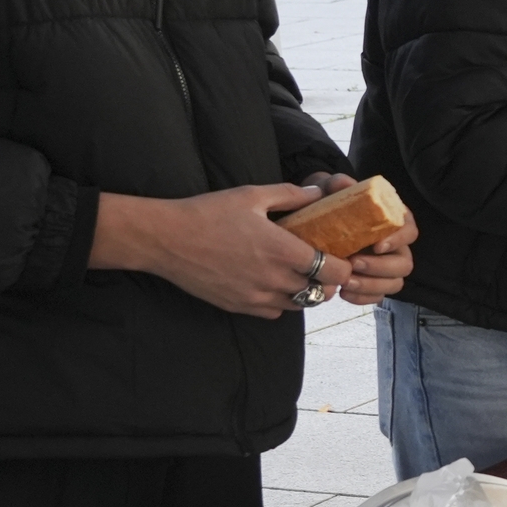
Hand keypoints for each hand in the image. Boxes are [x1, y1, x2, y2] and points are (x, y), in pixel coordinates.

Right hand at [91, 184, 332, 317]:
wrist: (164, 239)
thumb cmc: (207, 213)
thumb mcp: (252, 195)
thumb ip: (290, 195)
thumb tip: (318, 193)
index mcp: (283, 251)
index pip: (334, 272)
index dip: (343, 266)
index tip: (340, 256)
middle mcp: (274, 279)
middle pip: (320, 292)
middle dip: (327, 280)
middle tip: (322, 264)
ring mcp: (255, 296)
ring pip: (298, 305)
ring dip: (305, 292)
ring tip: (299, 274)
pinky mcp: (238, 306)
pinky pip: (273, 312)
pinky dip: (281, 302)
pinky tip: (273, 284)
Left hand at [294, 173, 418, 304]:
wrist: (313, 222)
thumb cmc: (330, 204)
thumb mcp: (330, 189)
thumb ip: (337, 184)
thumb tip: (344, 184)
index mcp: (393, 221)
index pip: (410, 230)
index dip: (399, 240)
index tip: (377, 245)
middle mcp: (395, 246)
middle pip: (405, 263)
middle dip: (381, 268)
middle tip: (353, 264)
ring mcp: (386, 267)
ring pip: (395, 283)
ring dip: (372, 285)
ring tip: (345, 282)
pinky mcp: (374, 284)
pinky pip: (378, 297)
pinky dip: (363, 298)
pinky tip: (343, 293)